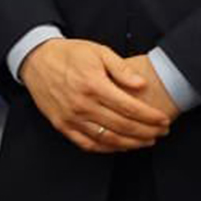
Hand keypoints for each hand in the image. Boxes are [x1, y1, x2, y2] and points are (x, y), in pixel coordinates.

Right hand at [18, 38, 172, 152]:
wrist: (36, 60)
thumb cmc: (69, 54)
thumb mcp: (98, 51)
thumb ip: (121, 68)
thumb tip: (141, 85)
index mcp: (93, 84)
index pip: (129, 107)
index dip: (150, 117)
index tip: (163, 120)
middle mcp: (82, 104)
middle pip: (123, 126)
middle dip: (147, 132)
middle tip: (161, 132)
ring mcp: (71, 117)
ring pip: (108, 139)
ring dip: (131, 143)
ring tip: (147, 141)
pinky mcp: (62, 125)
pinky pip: (88, 144)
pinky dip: (107, 148)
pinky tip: (121, 146)